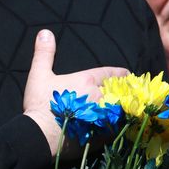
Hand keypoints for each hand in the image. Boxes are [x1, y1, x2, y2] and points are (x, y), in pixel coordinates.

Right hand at [23, 29, 125, 157]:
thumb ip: (44, 53)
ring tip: (128, 107)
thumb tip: (46, 32)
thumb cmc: (40, 105)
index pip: (110, 73)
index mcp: (86, 80)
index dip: (120, 73)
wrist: (39, 136)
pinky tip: (120, 125)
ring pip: (121, 109)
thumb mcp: (39, 75)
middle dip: (124, 90)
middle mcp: (99, 96)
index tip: (127, 74)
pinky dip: (120, 125)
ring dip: (124, 107)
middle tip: (130, 91)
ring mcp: (102, 116)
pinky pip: (117, 128)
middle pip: (119, 91)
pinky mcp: (102, 134)